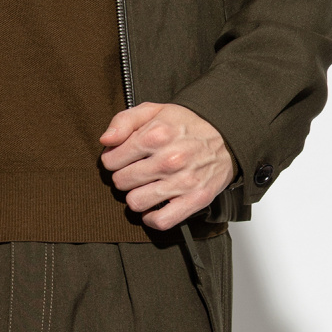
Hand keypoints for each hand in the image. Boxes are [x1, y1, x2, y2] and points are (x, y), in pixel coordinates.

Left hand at [100, 103, 235, 229]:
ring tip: (145, 187)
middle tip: (136, 172)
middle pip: (121, 182)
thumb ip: (123, 121)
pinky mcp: (195, 200)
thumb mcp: (154, 111)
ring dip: (136, 197)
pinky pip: (161, 221)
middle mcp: (169, 159)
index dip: (113, 160)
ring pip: (135, 202)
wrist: (226, 137)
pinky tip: (153, 207)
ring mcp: (183, 182)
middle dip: (124, 178)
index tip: (124, 159)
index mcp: (156, 134)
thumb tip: (105, 141)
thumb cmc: (186, 125)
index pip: (111, 161)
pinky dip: (152, 218)